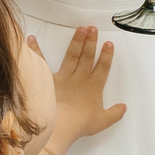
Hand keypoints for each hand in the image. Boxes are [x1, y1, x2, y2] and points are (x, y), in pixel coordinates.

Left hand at [44, 26, 124, 148]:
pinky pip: (41, 62)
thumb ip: (114, 113)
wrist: (60, 125)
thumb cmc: (79, 124)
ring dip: (76, 41)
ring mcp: (63, 78)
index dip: (106, 55)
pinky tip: (32, 40)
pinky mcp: (49, 80)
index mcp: (93, 88)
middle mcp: (79, 79)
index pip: (102, 68)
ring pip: (72, 55)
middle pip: (87, 57)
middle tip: (93, 29)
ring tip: (80, 29)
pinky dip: (35, 51)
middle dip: (91, 41)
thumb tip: (123, 108)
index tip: (108, 44)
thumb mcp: (102, 121)